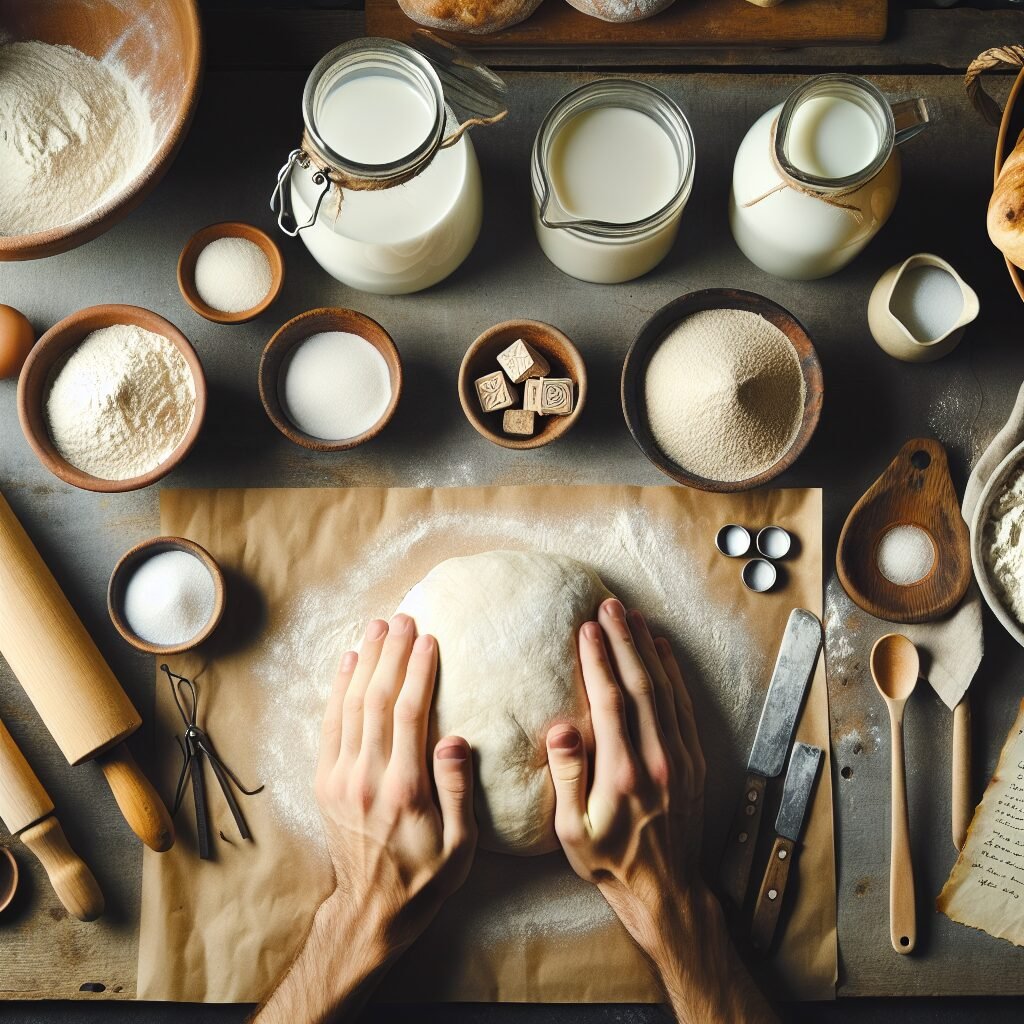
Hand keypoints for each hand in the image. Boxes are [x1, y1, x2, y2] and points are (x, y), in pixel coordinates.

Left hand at [316, 614, 476, 942]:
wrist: (372, 909)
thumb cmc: (425, 877)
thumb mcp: (460, 846)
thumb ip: (458, 789)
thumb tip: (457, 738)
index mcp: (403, 789)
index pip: (409, 714)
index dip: (418, 671)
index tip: (429, 639)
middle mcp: (366, 777)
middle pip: (377, 700)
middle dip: (391, 654)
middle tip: (403, 618)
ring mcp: (340, 777)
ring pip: (350, 705)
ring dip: (365, 661)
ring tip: (378, 627)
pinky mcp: (324, 781)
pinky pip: (330, 724)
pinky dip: (338, 688)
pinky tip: (349, 661)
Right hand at [546, 599, 775, 1023]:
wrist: (664, 889)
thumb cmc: (609, 860)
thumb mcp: (571, 830)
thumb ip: (566, 775)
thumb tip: (560, 727)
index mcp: (622, 772)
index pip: (610, 700)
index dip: (598, 660)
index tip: (586, 629)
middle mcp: (657, 758)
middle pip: (641, 684)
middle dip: (624, 640)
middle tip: (610, 606)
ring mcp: (680, 757)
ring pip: (665, 689)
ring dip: (648, 648)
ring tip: (633, 616)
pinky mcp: (693, 760)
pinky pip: (684, 704)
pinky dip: (673, 672)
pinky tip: (661, 650)